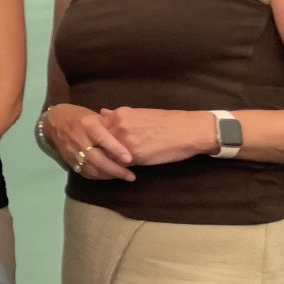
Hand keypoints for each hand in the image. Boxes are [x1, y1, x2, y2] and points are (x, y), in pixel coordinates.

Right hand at [41, 103, 135, 180]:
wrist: (54, 122)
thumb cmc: (80, 116)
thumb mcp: (95, 115)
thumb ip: (110, 126)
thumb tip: (129, 137)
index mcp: (87, 125)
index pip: (102, 139)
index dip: (116, 150)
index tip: (129, 159)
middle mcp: (79, 139)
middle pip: (98, 159)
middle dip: (116, 170)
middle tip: (131, 176)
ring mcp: (72, 152)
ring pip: (92, 169)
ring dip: (109, 175)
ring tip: (124, 177)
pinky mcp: (69, 160)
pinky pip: (85, 173)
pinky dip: (98, 177)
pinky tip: (109, 176)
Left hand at [99, 107, 217, 166]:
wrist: (188, 131)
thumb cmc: (166, 121)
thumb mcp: (139, 113)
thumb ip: (118, 116)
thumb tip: (102, 113)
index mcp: (118, 115)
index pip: (95, 129)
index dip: (96, 139)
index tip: (98, 144)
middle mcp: (118, 127)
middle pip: (97, 143)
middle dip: (98, 151)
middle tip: (101, 157)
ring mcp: (124, 142)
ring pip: (106, 156)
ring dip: (107, 161)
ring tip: (112, 165)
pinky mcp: (134, 157)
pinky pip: (119, 165)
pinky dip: (119, 169)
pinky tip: (123, 170)